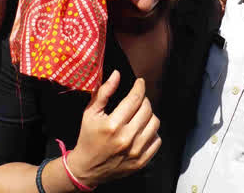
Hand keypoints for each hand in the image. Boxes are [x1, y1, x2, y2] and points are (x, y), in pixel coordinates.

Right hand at [66, 71, 160, 187]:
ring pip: (155, 123)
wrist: (86, 168)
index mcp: (112, 125)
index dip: (140, 87)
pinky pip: (157, 140)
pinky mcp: (141, 161)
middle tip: (137, 100)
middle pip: (147, 109)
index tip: (140, 82)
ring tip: (140, 114)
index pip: (135, 99)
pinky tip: (142, 130)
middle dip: (143, 100)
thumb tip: (117, 74)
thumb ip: (104, 92)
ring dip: (149, 115)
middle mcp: (126, 138)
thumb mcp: (90, 113)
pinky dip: (152, 132)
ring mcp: (135, 151)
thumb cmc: (88, 138)